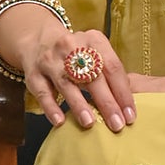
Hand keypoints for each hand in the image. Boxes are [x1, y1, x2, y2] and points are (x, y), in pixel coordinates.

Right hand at [0, 5, 135, 132]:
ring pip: (67, 82)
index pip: (112, 67)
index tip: (130, 115)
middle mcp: (71, 46)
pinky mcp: (34, 73)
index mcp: (93, 40)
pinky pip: (43, 92)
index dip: (123, 92)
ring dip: (79, 104)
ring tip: (90, 123)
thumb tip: (126, 106)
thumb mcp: (94, 52)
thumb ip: (108, 73)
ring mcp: (50, 59)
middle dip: (106, 102)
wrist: (38, 40)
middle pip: (92, 76)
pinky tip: (59, 122)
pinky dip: (51, 107)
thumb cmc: (76, 54)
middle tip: (117, 125)